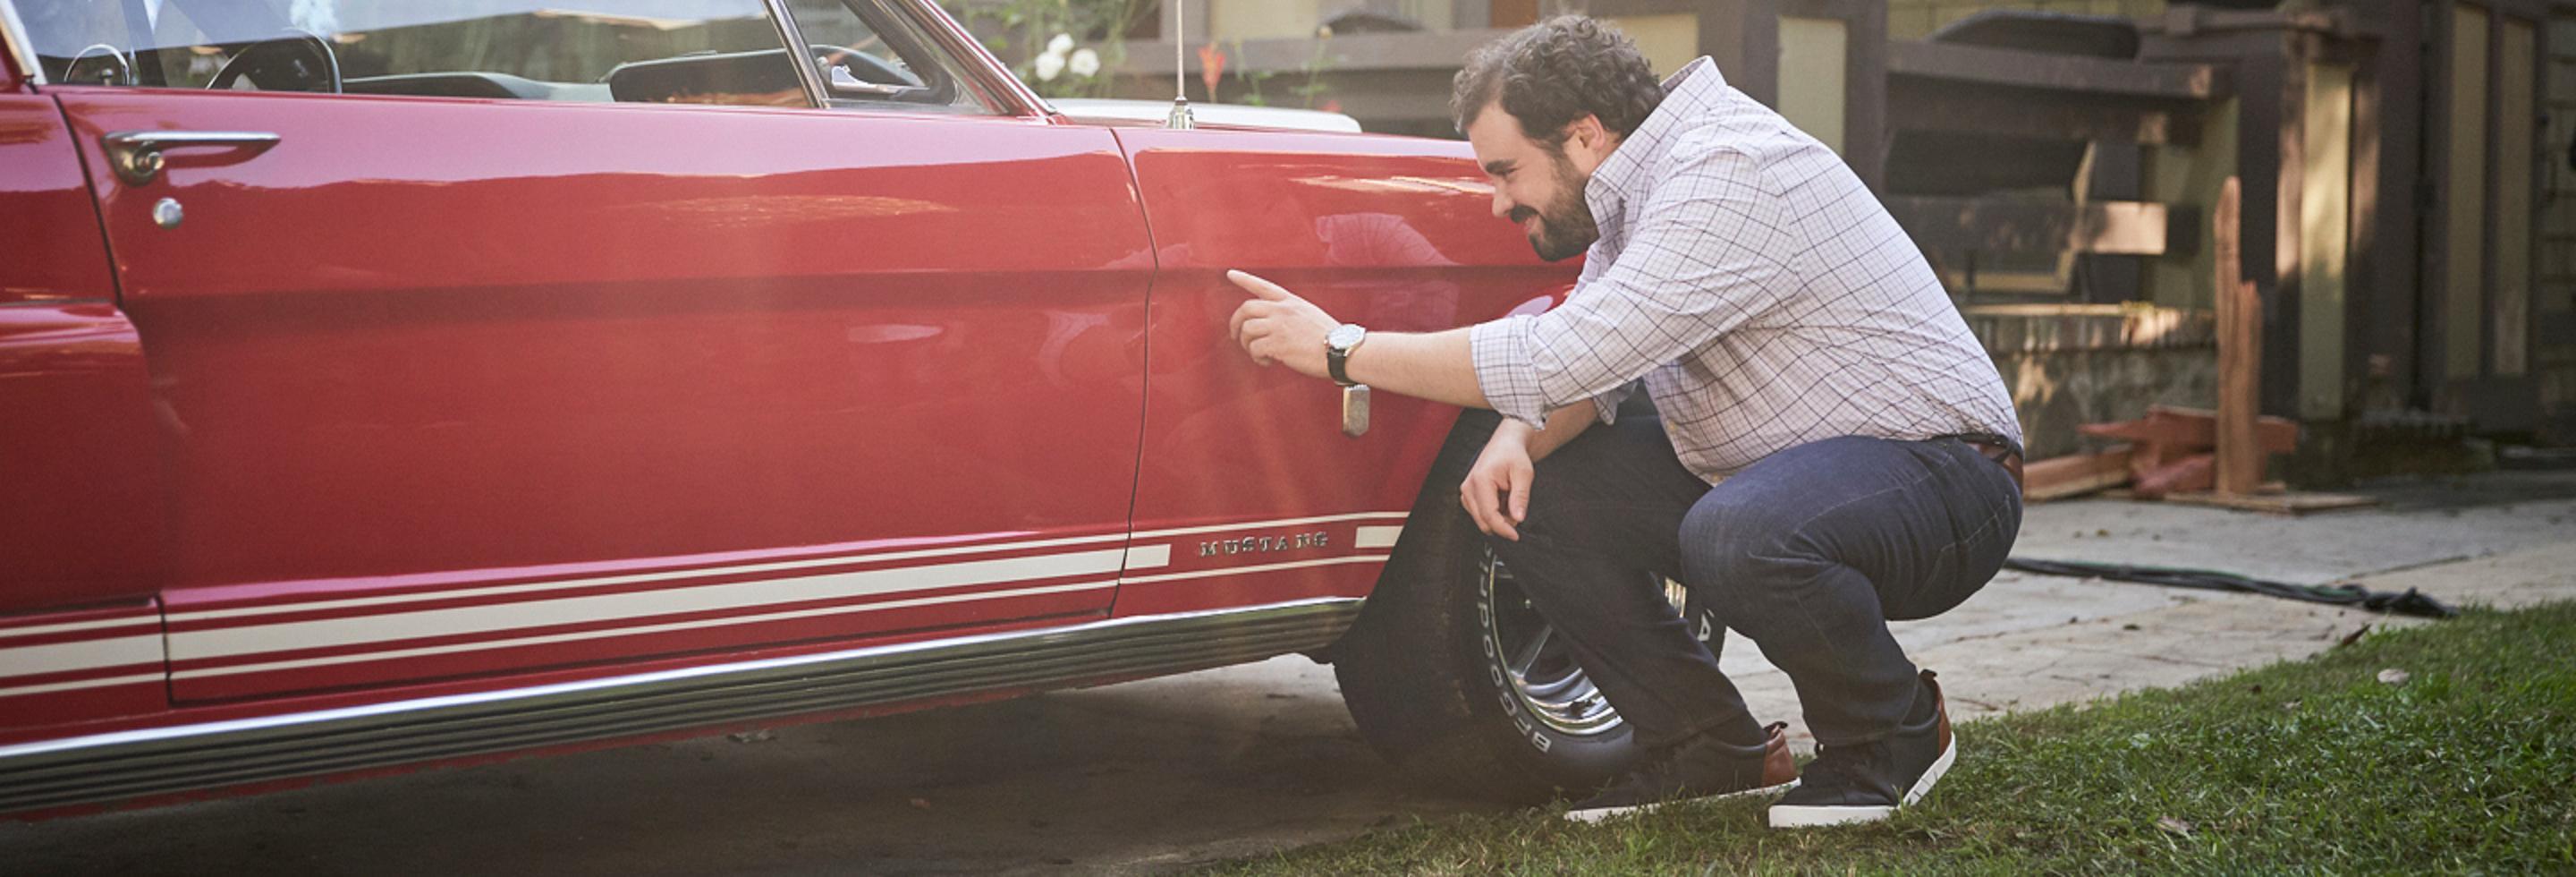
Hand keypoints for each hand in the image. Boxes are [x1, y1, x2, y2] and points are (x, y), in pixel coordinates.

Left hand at [1226, 270, 1337, 379]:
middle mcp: (1282, 310)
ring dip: (1247, 345)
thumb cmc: (1330, 338)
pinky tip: (1268, 362)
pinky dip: (1257, 358)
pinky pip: (1255, 349)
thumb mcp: (1310, 315)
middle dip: (1235, 323)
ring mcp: (1279, 326)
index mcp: (1290, 302)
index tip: (1230, 274)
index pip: (1263, 286)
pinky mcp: (1277, 343)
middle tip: (1236, 335)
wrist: (1341, 349)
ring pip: (1247, 330)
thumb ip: (1291, 314)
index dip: (1245, 279)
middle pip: (1246, 308)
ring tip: (1258, 354)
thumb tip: (1275, 326)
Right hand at [1460, 424, 1535, 540]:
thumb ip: (1520, 497)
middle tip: (1517, 510)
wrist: (1505, 444)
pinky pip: (1479, 514)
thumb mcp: (1523, 474)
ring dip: (1498, 518)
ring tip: (1510, 499)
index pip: (1489, 515)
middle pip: (1483, 521)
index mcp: (1480, 480)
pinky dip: (1494, 513)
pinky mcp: (1468, 495)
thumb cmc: (1513, 455)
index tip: (1516, 536)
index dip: (1503, 529)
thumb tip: (1518, 518)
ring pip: (1481, 520)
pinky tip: (1502, 500)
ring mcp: (1466, 492)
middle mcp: (1468, 487)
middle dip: (1503, 523)